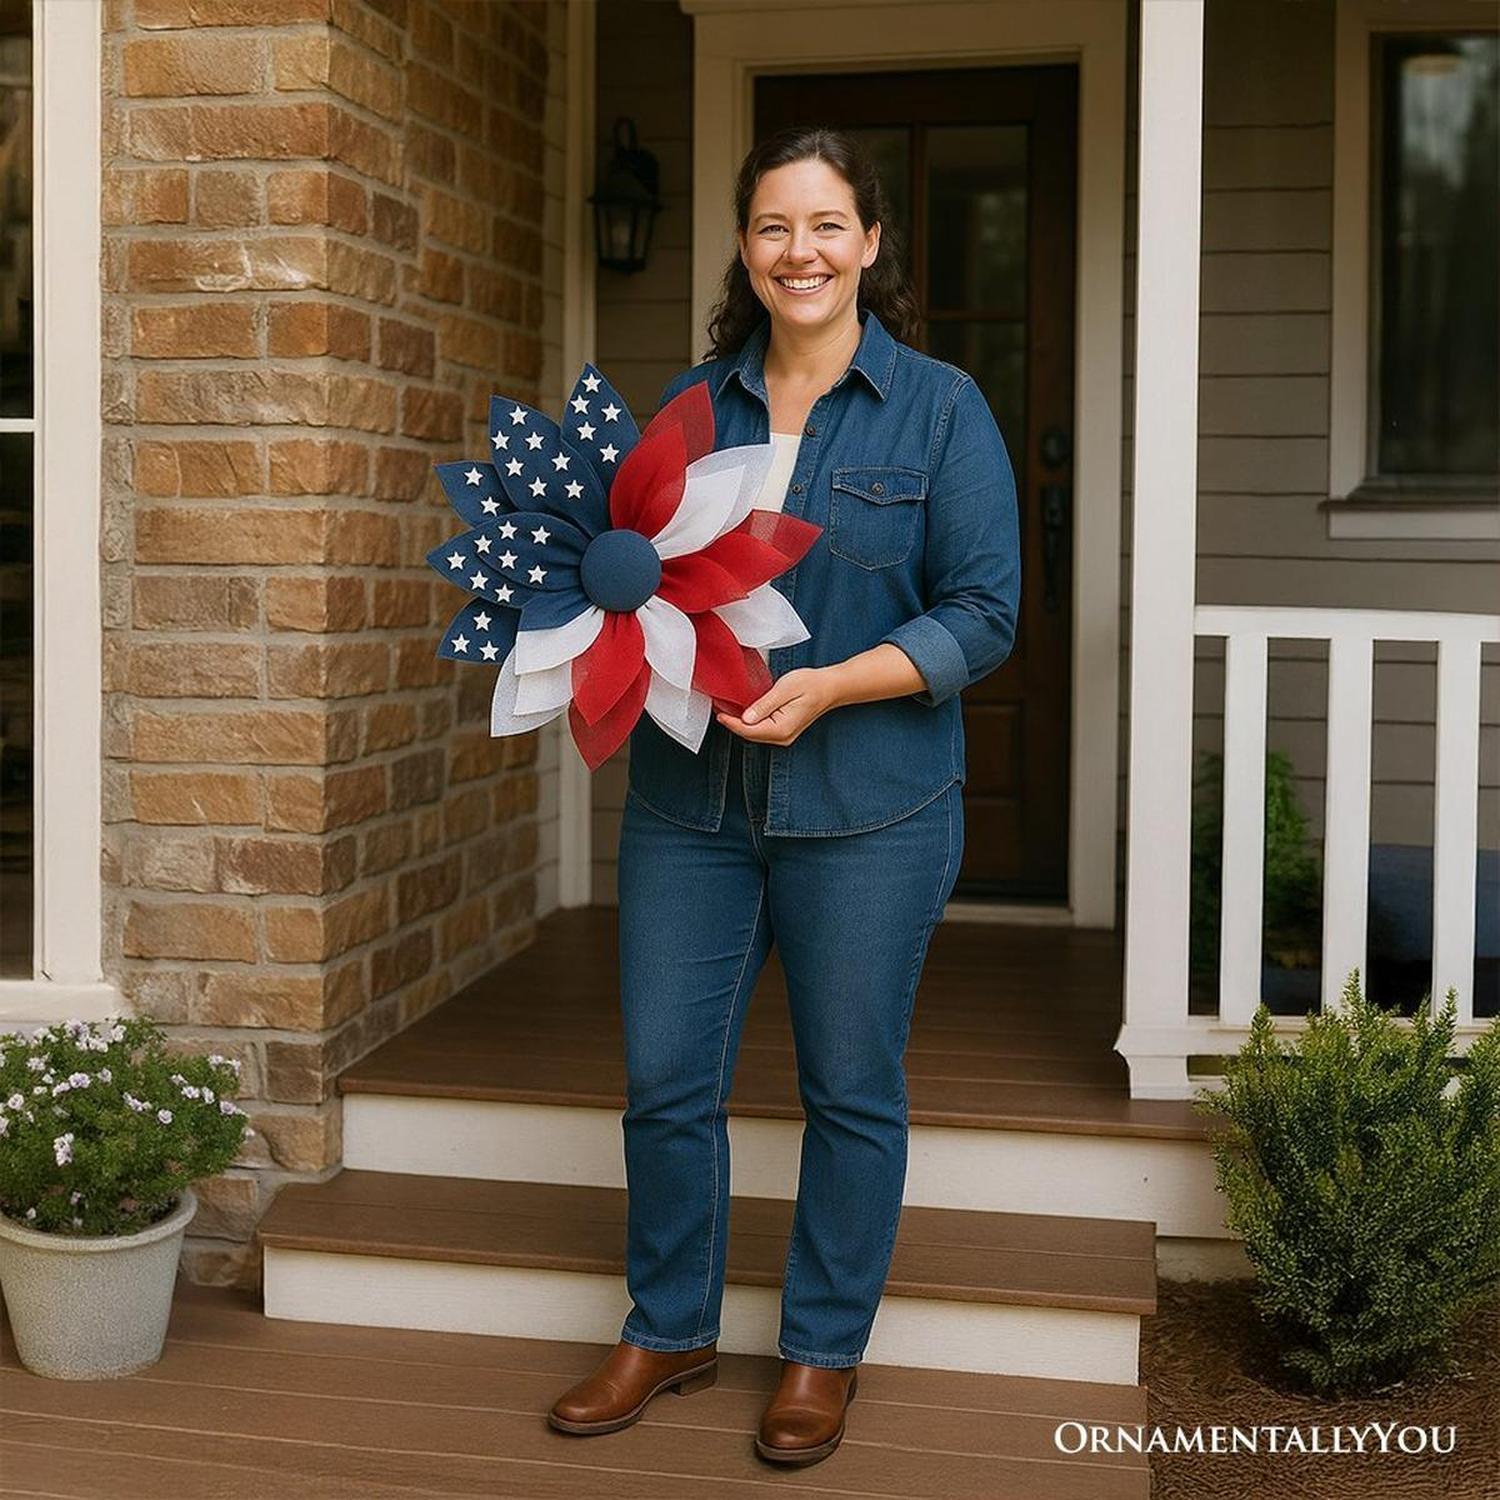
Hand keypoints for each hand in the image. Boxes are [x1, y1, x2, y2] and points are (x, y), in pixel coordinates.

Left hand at [715, 667, 840, 745]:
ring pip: (754, 734)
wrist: (830, 687)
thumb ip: (764, 705)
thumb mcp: (785, 689)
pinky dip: (750, 723)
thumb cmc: (811, 685)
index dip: (731, 722)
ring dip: (740, 724)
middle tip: (719, 708)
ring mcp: (784, 736)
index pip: (749, 730)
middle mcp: (782, 737)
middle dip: (733, 723)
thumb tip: (746, 718)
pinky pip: (762, 730)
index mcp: (782, 728)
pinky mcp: (784, 731)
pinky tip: (743, 713)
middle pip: (749, 735)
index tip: (719, 713)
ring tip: (727, 709)